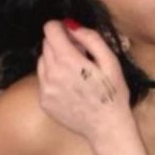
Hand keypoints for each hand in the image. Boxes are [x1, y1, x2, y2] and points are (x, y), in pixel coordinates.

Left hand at [37, 21, 131, 145]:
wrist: (107, 128)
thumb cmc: (113, 95)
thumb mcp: (110, 62)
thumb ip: (91, 38)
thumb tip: (72, 26)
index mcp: (68, 61)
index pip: (50, 30)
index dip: (61, 28)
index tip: (72, 35)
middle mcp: (51, 73)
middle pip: (46, 44)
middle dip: (60, 44)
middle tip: (79, 56)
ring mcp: (45, 89)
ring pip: (42, 61)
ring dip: (55, 60)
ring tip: (74, 73)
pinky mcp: (44, 101)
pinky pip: (42, 80)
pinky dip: (53, 78)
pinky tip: (70, 87)